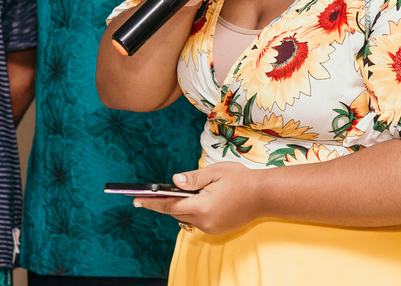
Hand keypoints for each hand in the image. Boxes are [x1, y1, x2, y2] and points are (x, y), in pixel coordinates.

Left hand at [133, 163, 263, 235]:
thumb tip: (174, 181)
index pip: (170, 206)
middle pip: (177, 213)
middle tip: (150, 195)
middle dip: (165, 203)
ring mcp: (211, 228)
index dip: (152, 203)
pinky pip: (198, 221)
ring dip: (181, 207)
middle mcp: (205, 221)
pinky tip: (196, 201)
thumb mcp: (216, 172)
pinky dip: (193, 212)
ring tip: (176, 195)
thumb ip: (193, 178)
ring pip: (187, 218)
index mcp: (202, 206)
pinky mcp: (217, 229)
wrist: (265, 196)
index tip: (135, 200)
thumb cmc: (242, 179)